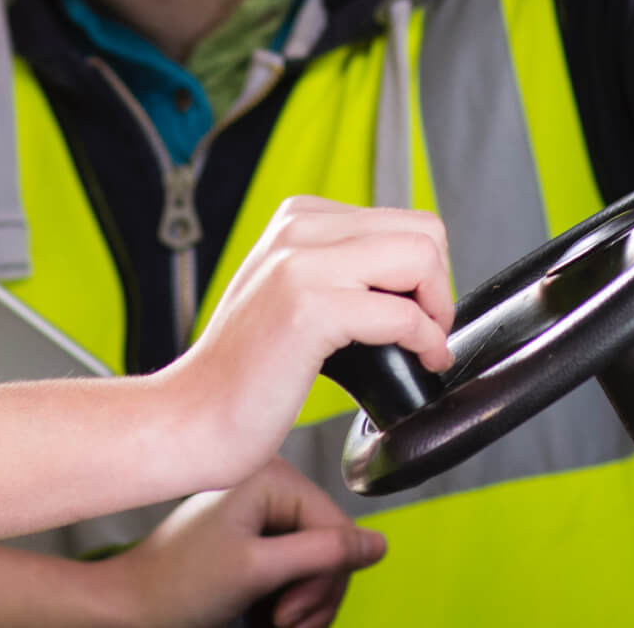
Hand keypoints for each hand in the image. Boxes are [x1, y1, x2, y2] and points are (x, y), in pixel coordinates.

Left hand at [106, 458, 382, 627]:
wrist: (135, 603)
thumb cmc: (180, 582)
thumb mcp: (259, 570)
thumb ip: (322, 554)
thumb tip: (378, 544)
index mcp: (270, 476)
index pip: (337, 528)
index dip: (327, 578)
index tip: (296, 611)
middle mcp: (270, 484)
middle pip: (331, 547)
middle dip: (315, 594)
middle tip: (285, 622)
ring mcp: (264, 511)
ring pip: (319, 564)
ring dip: (305, 603)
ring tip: (273, 620)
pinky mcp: (258, 537)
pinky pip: (298, 569)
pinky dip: (291, 599)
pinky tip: (267, 612)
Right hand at [161, 197, 452, 488]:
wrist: (194, 416)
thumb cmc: (246, 371)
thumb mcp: (290, 292)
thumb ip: (339, 268)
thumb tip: (411, 279)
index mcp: (297, 218)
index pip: (405, 219)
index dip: (425, 273)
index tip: (414, 314)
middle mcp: (297, 228)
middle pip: (422, 230)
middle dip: (439, 287)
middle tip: (424, 333)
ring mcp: (300, 264)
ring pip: (420, 256)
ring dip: (437, 310)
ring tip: (422, 347)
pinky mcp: (308, 309)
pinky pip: (403, 312)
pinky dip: (425, 341)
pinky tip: (417, 364)